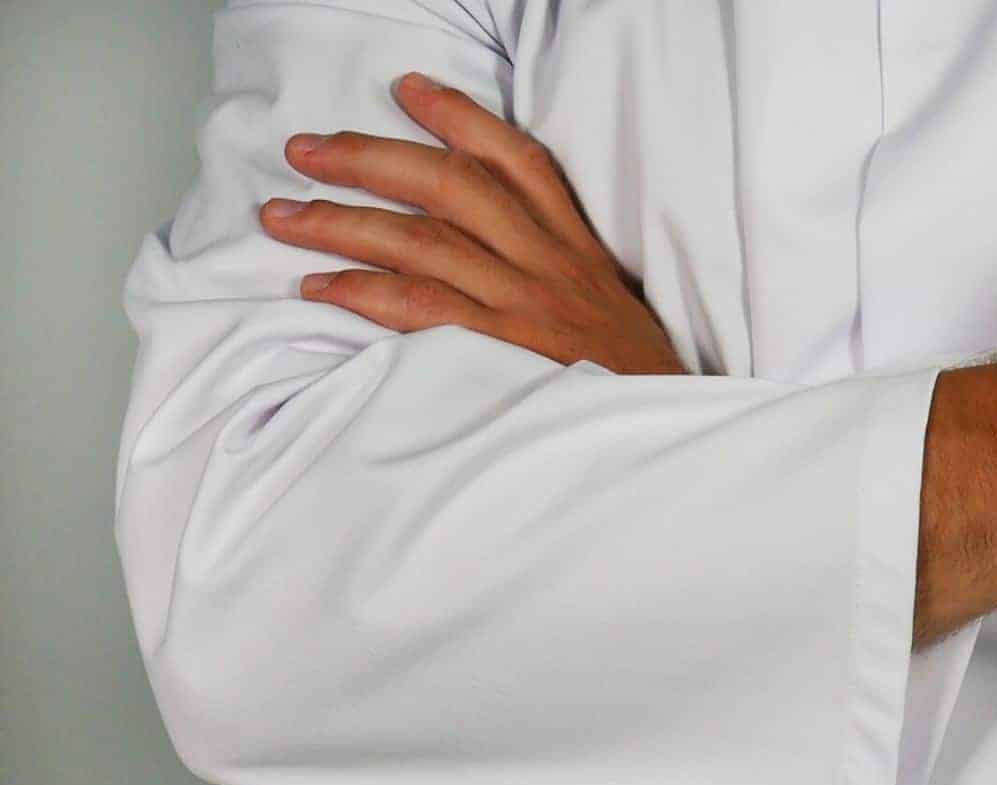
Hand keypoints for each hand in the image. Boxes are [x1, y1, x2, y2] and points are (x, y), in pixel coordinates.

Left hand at [259, 71, 684, 374]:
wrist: (664, 433)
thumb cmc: (631, 381)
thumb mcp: (611, 308)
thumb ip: (560, 272)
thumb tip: (489, 250)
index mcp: (576, 248)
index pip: (518, 161)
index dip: (459, 117)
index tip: (407, 89)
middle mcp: (548, 264)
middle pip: (450, 185)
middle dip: (369, 158)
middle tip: (305, 150)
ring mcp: (524, 307)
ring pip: (421, 240)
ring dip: (341, 222)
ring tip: (281, 215)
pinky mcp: (502, 353)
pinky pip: (420, 310)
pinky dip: (363, 293)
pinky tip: (319, 286)